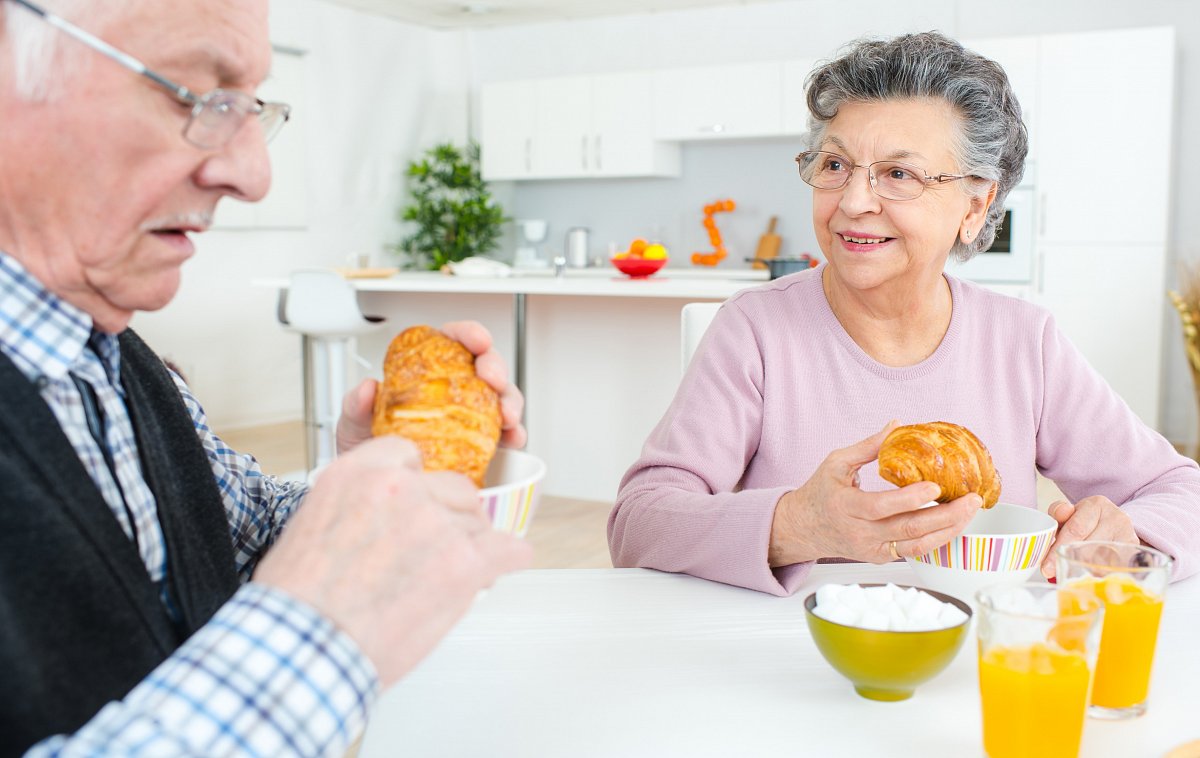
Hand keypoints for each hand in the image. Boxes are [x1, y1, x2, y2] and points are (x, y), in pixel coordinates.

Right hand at [253, 436, 531, 685]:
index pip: (409, 455)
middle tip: (433, 550)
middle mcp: (402, 489)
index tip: (415, 504)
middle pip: (453, 487)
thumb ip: (355, 504)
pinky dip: (507, 560)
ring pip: (478, 520)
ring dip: (469, 545)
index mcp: (359, 473)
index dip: (415, 485)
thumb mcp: (309, 525)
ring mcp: (436, 523)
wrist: (305, 649)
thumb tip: (381, 514)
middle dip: (448, 516)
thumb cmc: (298, 602)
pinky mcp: (463, 563)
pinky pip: (509, 550)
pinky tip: (498, 568)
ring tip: (447, 576)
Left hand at [335, 320, 527, 455]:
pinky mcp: (483, 442)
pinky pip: (506, 433)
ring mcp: (471, 414)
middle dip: (495, 367)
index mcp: (426, 370)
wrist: (378, 486)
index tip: (477, 340)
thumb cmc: (367, 448)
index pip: (452, 341)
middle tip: (492, 379)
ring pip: (502, 396)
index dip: (469, 334)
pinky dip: (515, 434)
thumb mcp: (353, 424)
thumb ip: (357, 404)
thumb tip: (368, 388)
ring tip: (507, 415)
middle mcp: (454, 388)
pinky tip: (513, 438)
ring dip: (510, 401)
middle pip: (485, 365)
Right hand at [768, 423, 982, 565]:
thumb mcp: (836, 463)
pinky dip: (937, 539)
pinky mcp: (881, 557)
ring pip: (916, 545)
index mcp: (845, 505)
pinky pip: (914, 551)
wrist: (805, 527)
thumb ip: (868, 446)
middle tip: (972, 499)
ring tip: (970, 511)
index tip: (934, 486)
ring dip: (948, 529)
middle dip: (945, 515)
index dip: (909, 499)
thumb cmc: (821, 492)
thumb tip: (896, 425)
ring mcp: (871, 548)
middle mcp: (859, 532)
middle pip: (908, 528)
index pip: (880, 506)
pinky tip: (954, 524)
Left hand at [1040, 495, 1137, 579]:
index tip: (1046, 567)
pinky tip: (1091, 573)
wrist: (1111, 524)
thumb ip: (1058, 512)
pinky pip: (1114, 569)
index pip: (1076, 529)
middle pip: (1089, 547)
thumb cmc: (1083, 521)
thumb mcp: (1068, 514)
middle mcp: (1117, 518)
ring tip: (1074, 569)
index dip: (1059, 548)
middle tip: (1052, 573)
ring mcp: (1130, 535)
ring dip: (1085, 568)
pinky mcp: (1136, 553)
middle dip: (1069, 561)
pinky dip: (1100, 573)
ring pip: (1102, 560)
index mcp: (1096, 504)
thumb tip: (1063, 512)